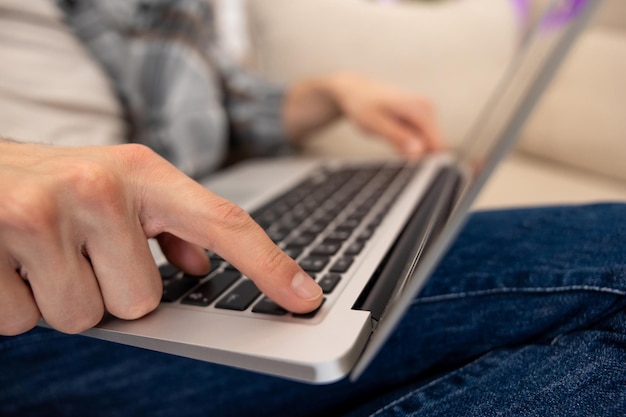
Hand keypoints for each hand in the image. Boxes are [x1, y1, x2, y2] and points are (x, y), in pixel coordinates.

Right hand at [0, 141, 321, 335]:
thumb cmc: (50, 182)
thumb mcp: (116, 185)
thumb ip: (165, 223)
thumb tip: (201, 265)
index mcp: (142, 172)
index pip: (224, 222)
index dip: (270, 265)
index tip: (305, 299)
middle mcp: (100, 187)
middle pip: (142, 301)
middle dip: (108, 291)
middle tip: (76, 254)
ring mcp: (43, 213)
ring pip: (84, 316)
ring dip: (61, 298)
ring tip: (39, 256)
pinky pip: (24, 320)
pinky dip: (14, 303)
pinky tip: (8, 263)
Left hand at [283, 72, 444, 156]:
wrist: (354, 90)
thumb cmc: (361, 104)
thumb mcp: (375, 124)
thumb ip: (397, 138)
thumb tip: (418, 152)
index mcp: (420, 108)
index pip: (437, 144)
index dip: (426, 161)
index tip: (410, 167)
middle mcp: (427, 108)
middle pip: (433, 146)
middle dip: (417, 156)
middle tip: (393, 151)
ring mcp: (425, 112)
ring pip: (426, 144)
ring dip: (411, 150)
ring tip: (389, 138)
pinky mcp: (420, 117)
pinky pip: (420, 139)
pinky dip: (408, 144)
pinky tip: (392, 135)